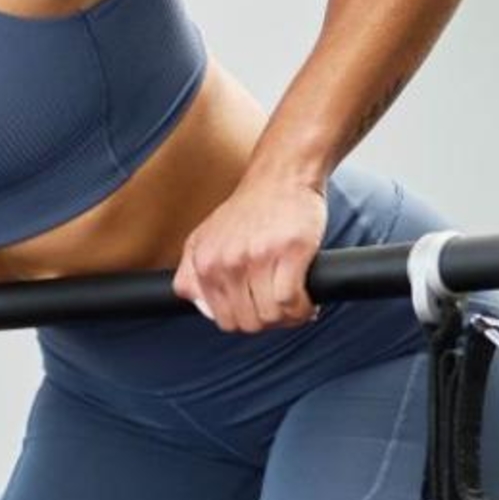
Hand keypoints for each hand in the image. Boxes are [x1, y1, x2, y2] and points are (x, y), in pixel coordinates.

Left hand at [172, 176, 328, 333]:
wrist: (282, 176)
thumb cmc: (251, 209)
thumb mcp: (205, 236)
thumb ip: (191, 273)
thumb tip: (199, 307)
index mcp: (204, 263)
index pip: (223, 320)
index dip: (247, 321)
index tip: (262, 311)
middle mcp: (226, 263)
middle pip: (248, 323)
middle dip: (269, 322)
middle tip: (283, 309)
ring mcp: (256, 258)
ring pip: (271, 316)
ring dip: (289, 317)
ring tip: (297, 305)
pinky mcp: (289, 253)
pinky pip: (292, 302)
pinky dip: (302, 309)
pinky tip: (307, 302)